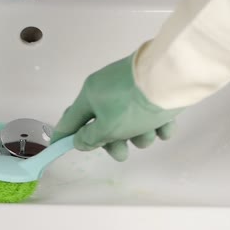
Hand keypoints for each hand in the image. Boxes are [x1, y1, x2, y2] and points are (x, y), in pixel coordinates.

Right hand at [51, 52, 182, 160]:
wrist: (173, 77)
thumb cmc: (134, 105)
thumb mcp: (109, 127)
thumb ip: (91, 138)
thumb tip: (78, 141)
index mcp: (91, 94)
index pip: (70, 120)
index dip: (63, 136)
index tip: (56, 148)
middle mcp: (107, 89)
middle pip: (103, 124)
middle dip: (115, 142)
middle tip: (124, 153)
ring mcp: (131, 88)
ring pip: (129, 121)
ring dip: (140, 134)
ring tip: (152, 133)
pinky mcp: (153, 88)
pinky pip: (149, 113)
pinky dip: (156, 123)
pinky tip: (165, 126)